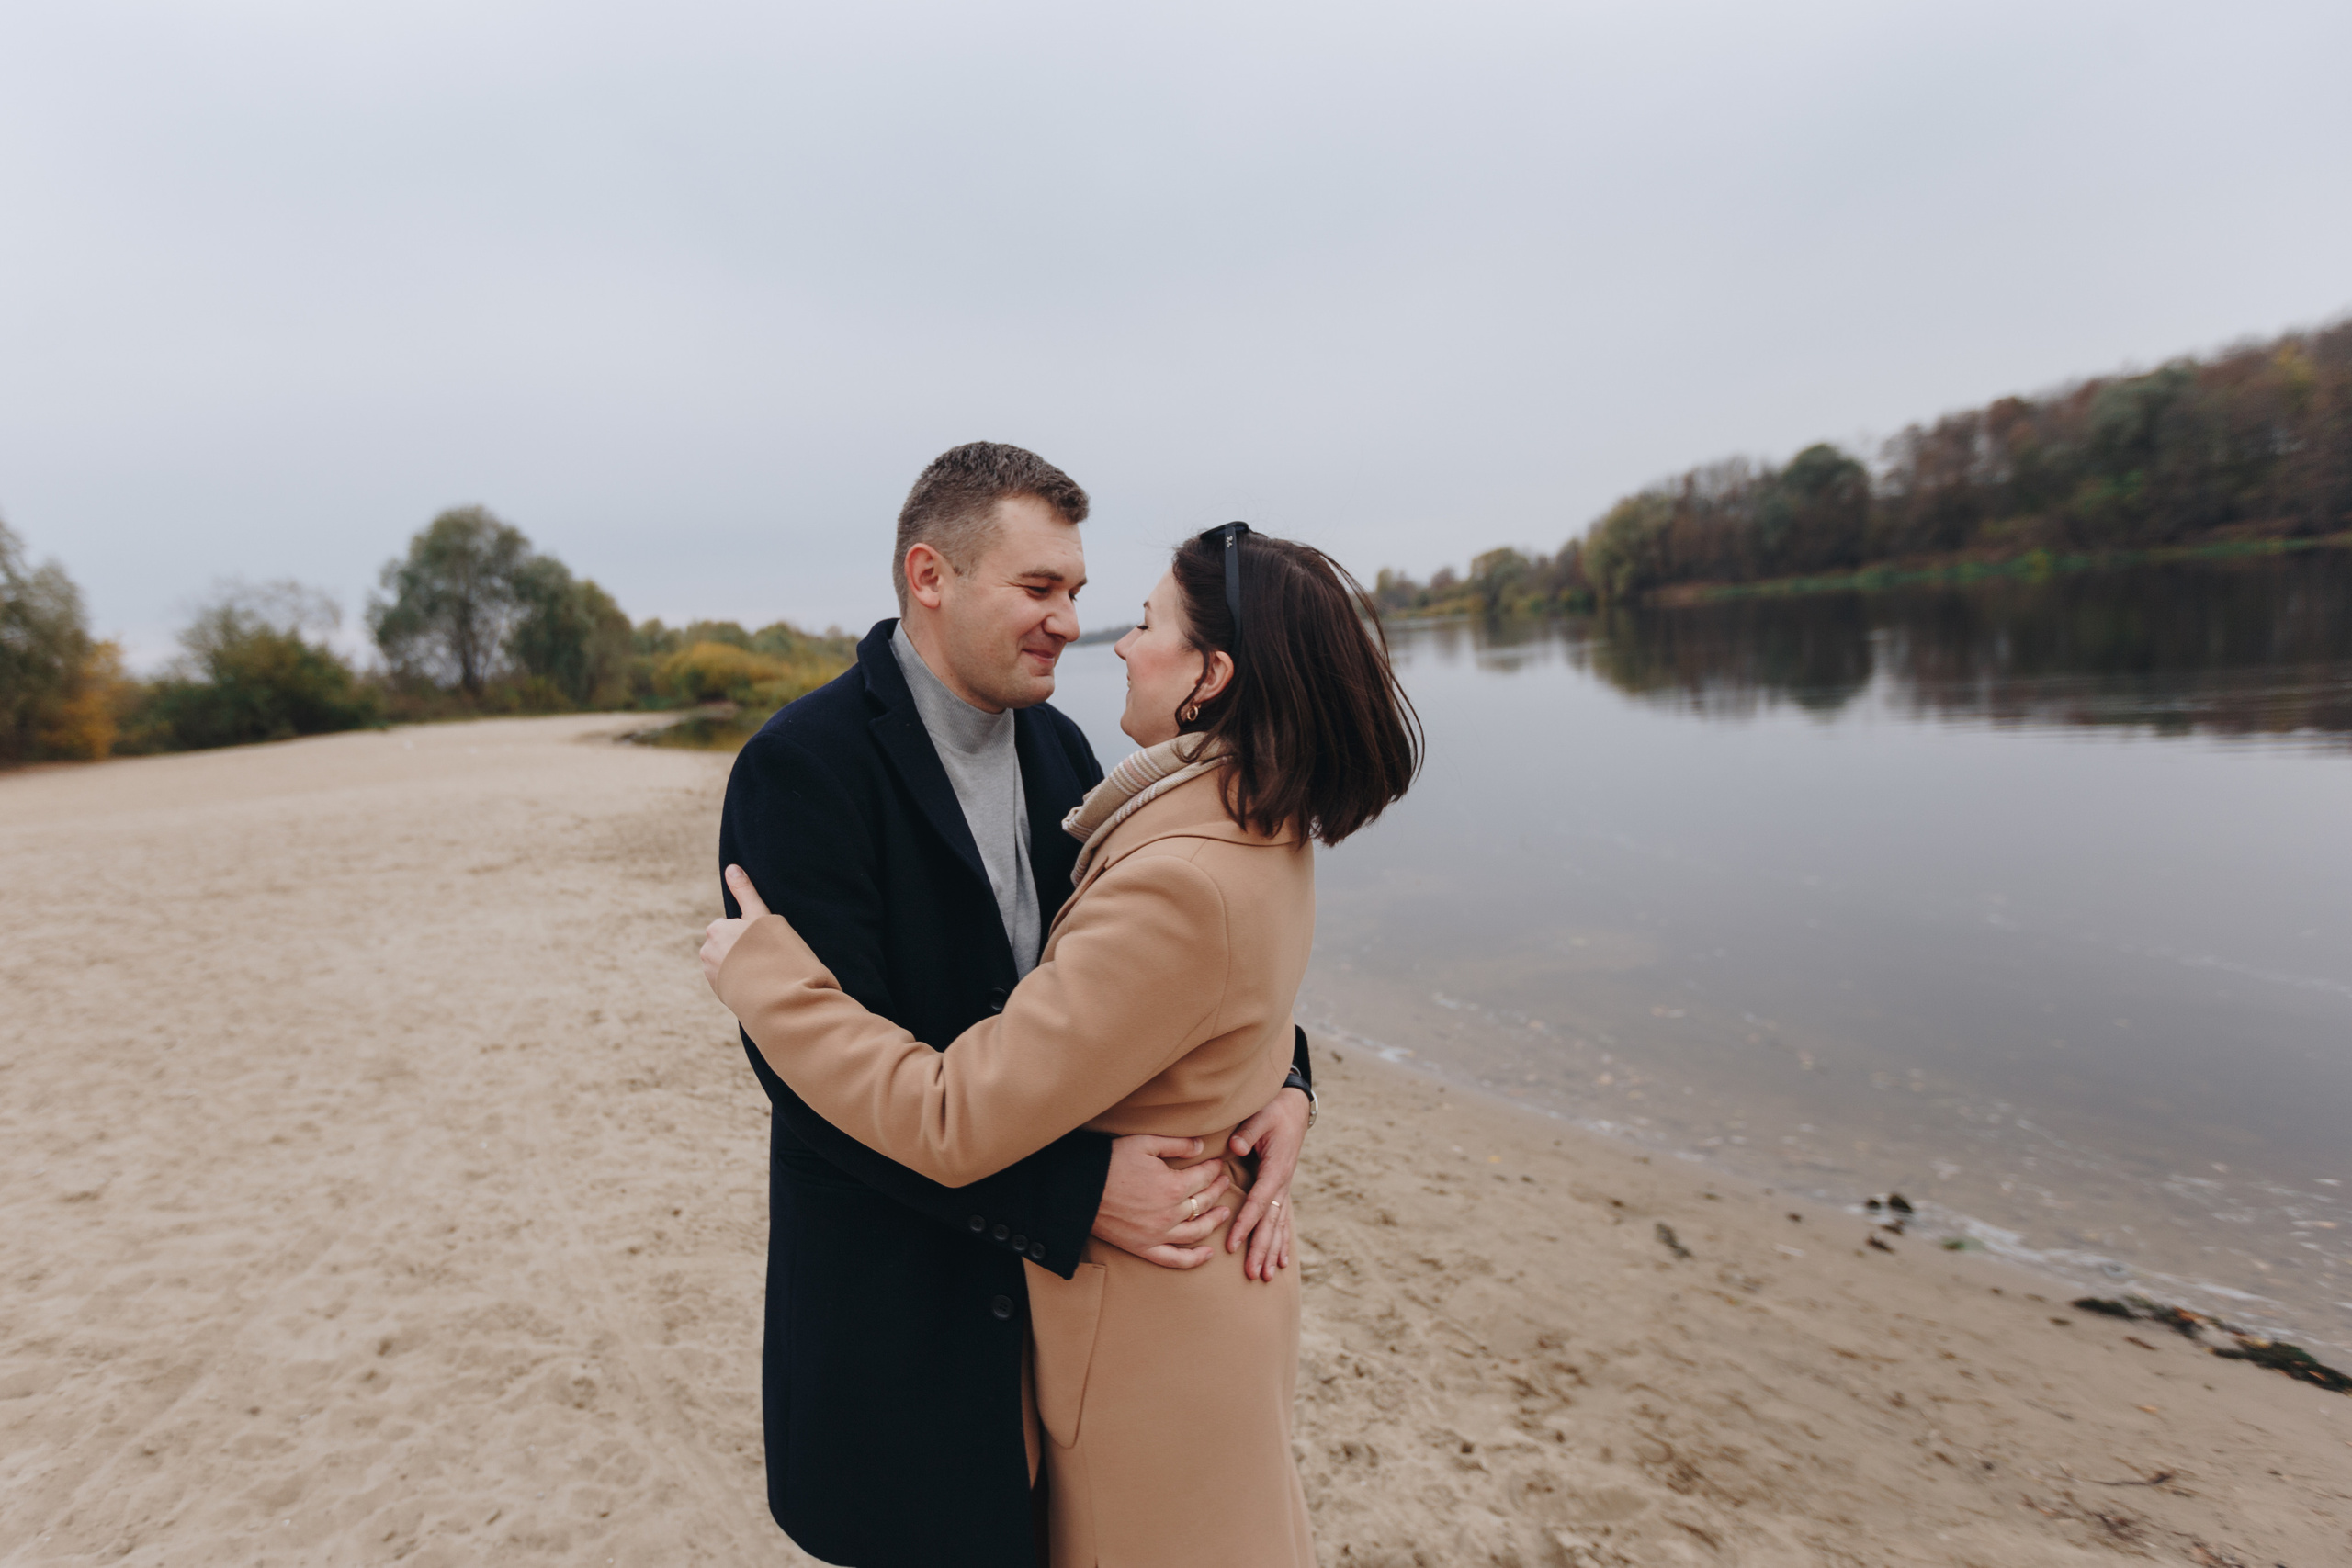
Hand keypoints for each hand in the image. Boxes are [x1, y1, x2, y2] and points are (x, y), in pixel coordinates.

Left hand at [700, 865, 770, 990]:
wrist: (770, 992)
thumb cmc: (767, 949)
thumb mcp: (759, 915)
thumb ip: (744, 891)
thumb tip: (731, 867)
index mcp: (716, 929)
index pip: (733, 926)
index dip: (751, 933)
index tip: (764, 941)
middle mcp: (706, 950)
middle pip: (728, 943)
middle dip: (742, 949)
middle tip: (764, 957)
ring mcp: (710, 972)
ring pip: (728, 961)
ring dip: (740, 965)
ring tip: (760, 972)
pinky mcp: (716, 990)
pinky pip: (728, 978)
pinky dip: (739, 980)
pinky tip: (754, 983)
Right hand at [1091, 1135, 1233, 1269]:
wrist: (1080, 1189)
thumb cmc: (1111, 1162)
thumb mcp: (1144, 1143)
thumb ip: (1176, 1145)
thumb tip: (1201, 1146)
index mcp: (1173, 1186)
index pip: (1204, 1178)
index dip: (1214, 1169)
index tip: (1218, 1164)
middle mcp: (1171, 1214)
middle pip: (1204, 1203)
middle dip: (1218, 1190)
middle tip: (1224, 1182)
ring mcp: (1159, 1234)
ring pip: (1197, 1232)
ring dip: (1214, 1221)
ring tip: (1224, 1212)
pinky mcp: (1145, 1248)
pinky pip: (1175, 1259)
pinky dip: (1195, 1259)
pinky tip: (1208, 1253)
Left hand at [1225, 1086, 1308, 1281]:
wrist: (1294, 1108)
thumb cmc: (1275, 1110)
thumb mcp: (1262, 1116)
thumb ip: (1248, 1132)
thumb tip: (1235, 1148)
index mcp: (1276, 1169)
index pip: (1259, 1202)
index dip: (1246, 1224)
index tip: (1234, 1245)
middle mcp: (1283, 1183)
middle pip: (1271, 1222)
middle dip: (1261, 1249)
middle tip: (1253, 1274)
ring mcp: (1285, 1188)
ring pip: (1278, 1226)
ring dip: (1272, 1252)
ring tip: (1266, 1276)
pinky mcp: (1282, 1189)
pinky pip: (1282, 1220)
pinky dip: (1282, 1242)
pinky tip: (1281, 1263)